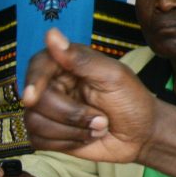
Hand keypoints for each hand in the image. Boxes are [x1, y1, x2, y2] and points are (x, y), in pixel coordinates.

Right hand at [23, 28, 157, 163]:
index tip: (32, 97)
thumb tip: (51, 34)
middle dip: (71, 115)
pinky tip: (86, 137)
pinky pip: (38, 140)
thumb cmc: (132, 100)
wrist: (143, 134)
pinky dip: (66, 142)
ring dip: (72, 131)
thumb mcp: (113, 76)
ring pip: (34, 122)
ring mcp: (49, 110)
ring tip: (98, 127)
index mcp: (68, 64)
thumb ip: (81, 59)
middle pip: (36, 100)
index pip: (38, 66)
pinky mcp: (49, 133)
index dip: (34, 81)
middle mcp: (54, 85)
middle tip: (101, 119)